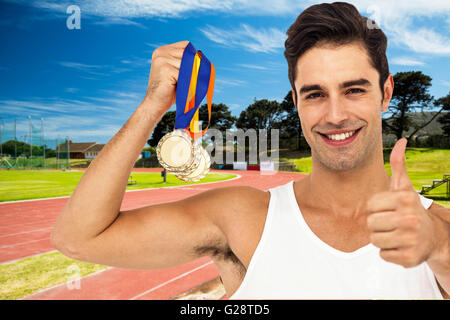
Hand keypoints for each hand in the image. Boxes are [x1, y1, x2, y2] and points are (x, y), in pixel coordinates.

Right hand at [144, 40, 189, 115]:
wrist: (155, 103)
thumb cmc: (169, 90)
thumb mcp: (177, 72)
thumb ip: (186, 63)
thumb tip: (202, 58)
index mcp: (163, 50)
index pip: (185, 45)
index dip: (193, 56)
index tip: (196, 68)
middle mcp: (161, 52)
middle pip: (187, 54)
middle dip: (193, 66)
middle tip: (193, 79)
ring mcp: (162, 59)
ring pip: (187, 64)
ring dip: (190, 75)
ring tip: (185, 85)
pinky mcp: (165, 68)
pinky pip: (184, 74)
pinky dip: (186, 82)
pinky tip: (181, 88)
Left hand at [366, 138, 438, 267]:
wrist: (432, 237)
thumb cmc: (410, 209)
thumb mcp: (404, 187)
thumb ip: (398, 164)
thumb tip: (401, 141)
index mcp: (404, 199)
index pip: (370, 206)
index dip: (376, 209)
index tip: (389, 209)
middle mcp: (409, 218)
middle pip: (370, 224)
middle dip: (378, 224)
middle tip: (391, 223)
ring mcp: (410, 239)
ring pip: (374, 240)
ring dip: (382, 238)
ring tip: (395, 233)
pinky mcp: (409, 258)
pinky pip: (382, 254)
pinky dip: (389, 252)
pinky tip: (400, 245)